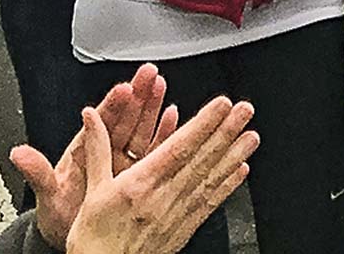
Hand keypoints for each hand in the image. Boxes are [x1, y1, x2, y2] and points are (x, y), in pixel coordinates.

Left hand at [12, 63, 174, 250]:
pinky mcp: (138, 175)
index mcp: (85, 150)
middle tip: (148, 74)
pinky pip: (153, 152)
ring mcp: (123, 162)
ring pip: (141, 129)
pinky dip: (163, 134)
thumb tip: (19, 155)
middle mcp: (106, 151)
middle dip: (138, 94)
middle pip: (125, 118)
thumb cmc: (59, 214)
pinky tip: (171, 116)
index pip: (100, 122)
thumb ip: (38, 171)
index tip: (123, 89)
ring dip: (152, 107)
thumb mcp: (48, 194)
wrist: (73, 239)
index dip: (113, 105)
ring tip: (160, 85)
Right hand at [65, 94, 256, 253]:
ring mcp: (175, 215)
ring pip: (209, 180)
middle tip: (245, 110)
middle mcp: (162, 198)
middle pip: (200, 160)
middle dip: (225, 133)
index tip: (221, 105)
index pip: (178, 148)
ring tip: (252, 136)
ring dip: (233, 156)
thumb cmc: (94, 239)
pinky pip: (208, 205)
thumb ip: (97, 149)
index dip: (202, 125)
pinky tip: (241, 171)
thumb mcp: (92, 191)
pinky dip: (226, 187)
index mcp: (140, 184)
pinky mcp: (182, 231)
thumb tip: (91, 116)